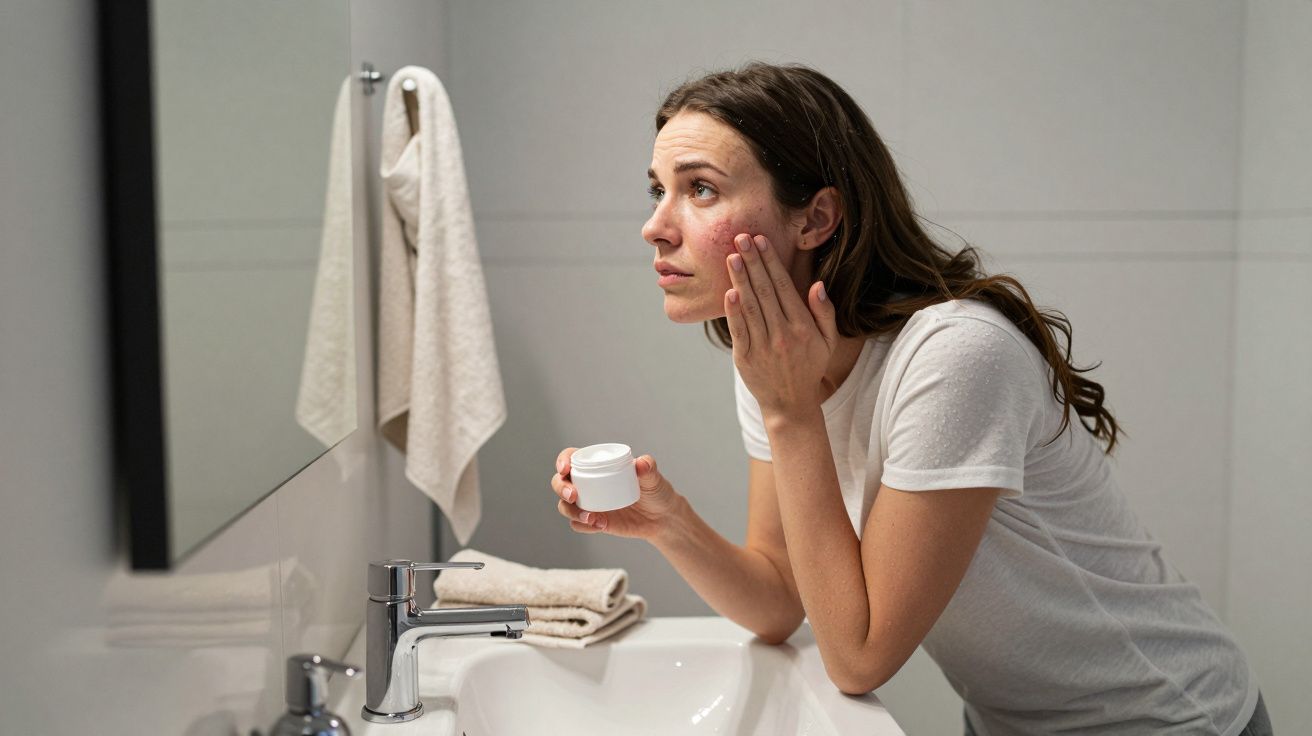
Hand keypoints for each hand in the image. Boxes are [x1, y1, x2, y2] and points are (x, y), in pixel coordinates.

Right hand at [550, 448, 682, 539]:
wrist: (662, 518)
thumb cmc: (656, 492)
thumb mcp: (653, 478)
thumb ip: (648, 468)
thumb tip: (642, 463)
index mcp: (597, 465)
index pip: (571, 458)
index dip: (562, 460)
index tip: (565, 468)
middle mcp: (588, 483)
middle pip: (560, 482)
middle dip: (561, 488)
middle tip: (574, 496)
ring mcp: (589, 503)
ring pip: (564, 505)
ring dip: (571, 511)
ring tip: (591, 518)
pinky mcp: (593, 521)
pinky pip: (578, 525)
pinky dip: (583, 525)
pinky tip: (600, 525)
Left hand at [725, 233, 837, 417]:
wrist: (790, 403)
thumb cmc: (809, 366)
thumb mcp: (828, 341)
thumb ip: (825, 312)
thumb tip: (817, 285)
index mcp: (803, 327)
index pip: (784, 286)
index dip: (771, 262)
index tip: (761, 241)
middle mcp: (783, 334)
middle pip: (765, 291)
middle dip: (752, 262)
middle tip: (741, 237)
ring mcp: (763, 346)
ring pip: (750, 307)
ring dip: (741, 279)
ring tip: (732, 256)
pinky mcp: (745, 358)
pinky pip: (739, 330)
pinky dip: (733, 312)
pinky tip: (729, 292)